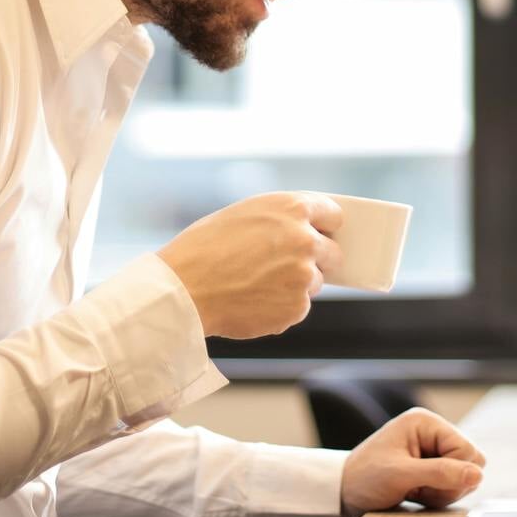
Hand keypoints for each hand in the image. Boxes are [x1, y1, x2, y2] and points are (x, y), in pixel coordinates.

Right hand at [156, 192, 343, 339]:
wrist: (183, 290)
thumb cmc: (203, 249)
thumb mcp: (244, 215)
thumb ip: (280, 220)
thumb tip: (306, 231)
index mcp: (292, 208)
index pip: (332, 214)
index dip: (324, 225)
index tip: (321, 233)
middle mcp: (305, 240)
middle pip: (332, 252)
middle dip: (315, 259)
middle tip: (287, 266)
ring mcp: (304, 276)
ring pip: (313, 282)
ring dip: (294, 285)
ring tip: (255, 284)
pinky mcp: (296, 308)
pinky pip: (297, 307)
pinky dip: (280, 307)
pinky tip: (251, 301)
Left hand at [339, 408, 485, 516]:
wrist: (343, 494)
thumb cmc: (365, 479)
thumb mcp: (400, 475)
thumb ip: (439, 473)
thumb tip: (477, 475)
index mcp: (425, 423)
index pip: (467, 450)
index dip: (454, 473)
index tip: (424, 483)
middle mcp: (433, 433)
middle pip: (471, 462)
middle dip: (450, 483)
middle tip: (419, 489)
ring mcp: (433, 450)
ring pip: (465, 476)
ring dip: (443, 492)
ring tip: (414, 492)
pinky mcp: (432, 467)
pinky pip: (454, 485)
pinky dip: (439, 496)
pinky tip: (417, 495)